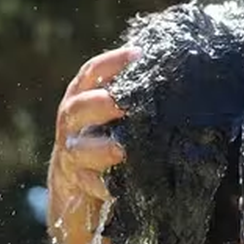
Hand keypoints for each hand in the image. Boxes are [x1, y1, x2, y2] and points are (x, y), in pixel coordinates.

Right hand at [50, 47, 139, 203]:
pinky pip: (87, 184)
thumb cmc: (102, 139)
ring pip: (80, 149)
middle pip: (79, 108)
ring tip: (119, 150)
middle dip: (100, 105)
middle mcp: (72, 123)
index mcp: (82, 98)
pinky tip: (116, 189)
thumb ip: (128, 95)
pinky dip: (102, 186)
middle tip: (121, 105)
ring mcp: (71, 152)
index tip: (138, 54)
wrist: (72, 185)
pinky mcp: (76, 182)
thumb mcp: (110, 114)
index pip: (92, 73)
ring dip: (100, 149)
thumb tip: (171, 69)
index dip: (112, 62)